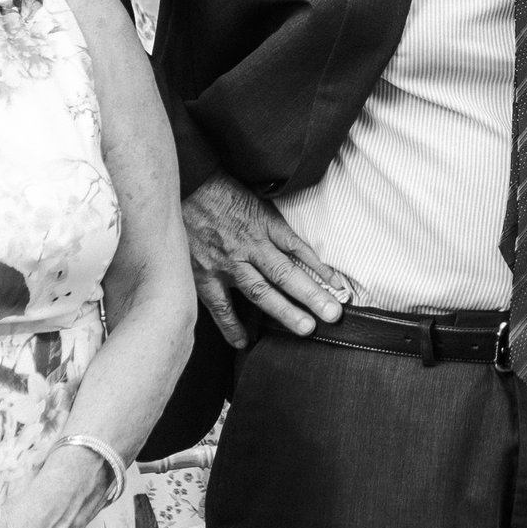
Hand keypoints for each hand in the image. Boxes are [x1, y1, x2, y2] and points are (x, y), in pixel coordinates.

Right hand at [183, 172, 355, 343]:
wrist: (186, 186)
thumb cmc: (223, 193)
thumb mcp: (258, 201)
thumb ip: (276, 227)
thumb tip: (299, 250)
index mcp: (264, 225)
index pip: (299, 250)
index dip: (321, 269)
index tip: (340, 287)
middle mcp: (249, 245)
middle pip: (285, 274)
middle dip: (311, 296)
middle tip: (332, 314)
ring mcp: (226, 262)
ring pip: (260, 291)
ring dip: (284, 311)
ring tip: (305, 328)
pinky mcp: (204, 274)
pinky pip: (220, 305)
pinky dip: (231, 325)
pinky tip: (243, 341)